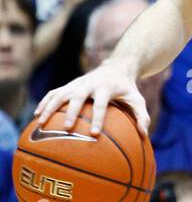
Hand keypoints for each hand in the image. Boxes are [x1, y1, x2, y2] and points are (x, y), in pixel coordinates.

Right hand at [35, 59, 149, 135]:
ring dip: (50, 107)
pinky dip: (44, 103)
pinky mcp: (69, 85)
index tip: (95, 134)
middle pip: (77, 97)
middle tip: (66, 128)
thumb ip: (141, 116)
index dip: (98, 118)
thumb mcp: (138, 100)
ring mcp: (76, 83)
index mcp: (106, 87)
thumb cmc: (127, 88)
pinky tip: (37, 116)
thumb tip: (144, 134)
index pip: (101, 104)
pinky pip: (53, 93)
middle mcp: (89, 83)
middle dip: (71, 112)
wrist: (116, 67)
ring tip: (40, 124)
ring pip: (60, 94)